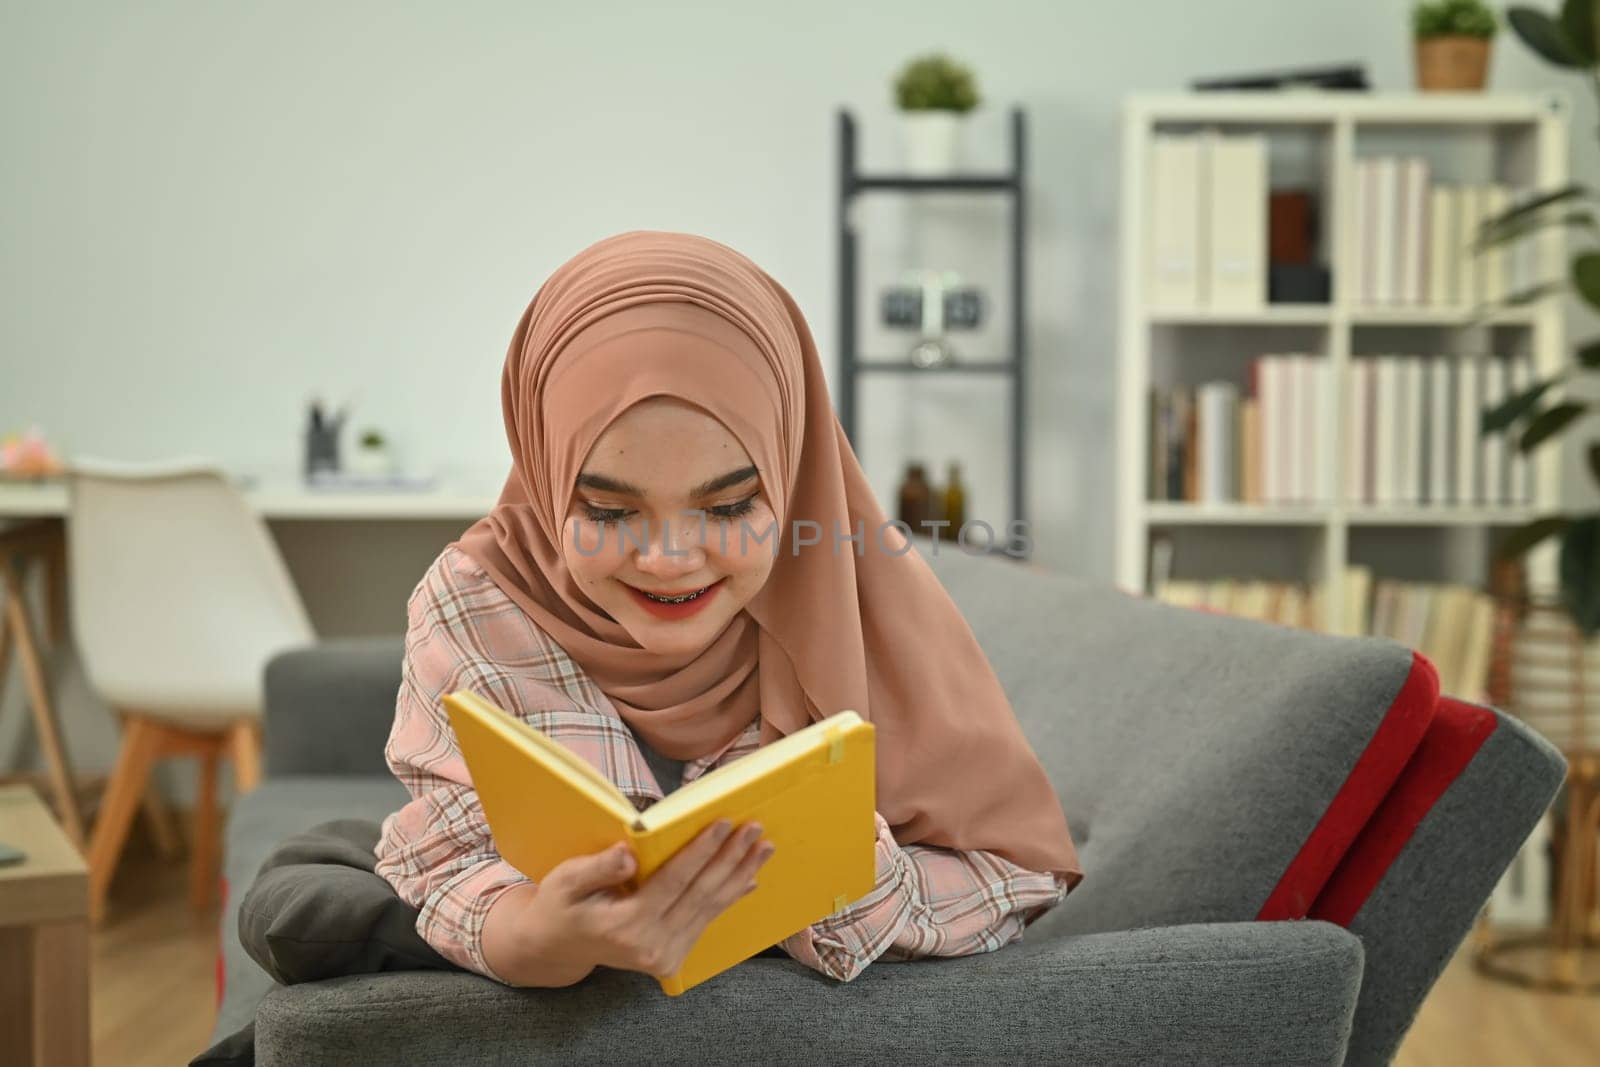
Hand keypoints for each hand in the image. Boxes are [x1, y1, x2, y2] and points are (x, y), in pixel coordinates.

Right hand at [491, 818, 774, 984]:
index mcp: (625, 926)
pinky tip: (749, 877)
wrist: (557, 948)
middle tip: (755, 828)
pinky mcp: (671, 959)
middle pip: (701, 895)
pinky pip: (706, 922)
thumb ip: (597, 868)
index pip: (674, 881)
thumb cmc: (561, 905)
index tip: (725, 822)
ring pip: (711, 909)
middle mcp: (650, 947)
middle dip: (731, 859)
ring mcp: (664, 957)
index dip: (701, 851)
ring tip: (764, 847)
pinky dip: (730, 897)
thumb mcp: (566, 881)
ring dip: (739, 875)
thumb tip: (629, 853)